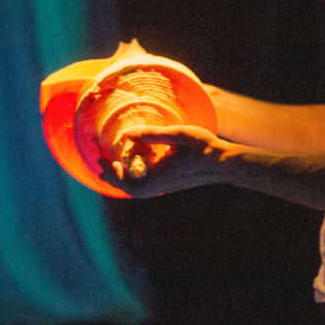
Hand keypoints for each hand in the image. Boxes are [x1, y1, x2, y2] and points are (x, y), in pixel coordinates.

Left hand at [99, 124, 241, 197]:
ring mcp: (166, 186)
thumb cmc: (203, 147)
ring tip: (113, 166)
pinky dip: (135, 177)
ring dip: (124, 178)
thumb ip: (152, 135)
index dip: (113, 174)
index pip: (128, 184)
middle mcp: (161, 186)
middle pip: (130, 189)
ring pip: (139, 189)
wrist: (224, 163)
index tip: (103, 160)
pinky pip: (147, 185)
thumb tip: (127, 134)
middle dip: (113, 177)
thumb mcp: (177, 135)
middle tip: (100, 163)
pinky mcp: (171, 184)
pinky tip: (135, 165)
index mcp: (159, 177)